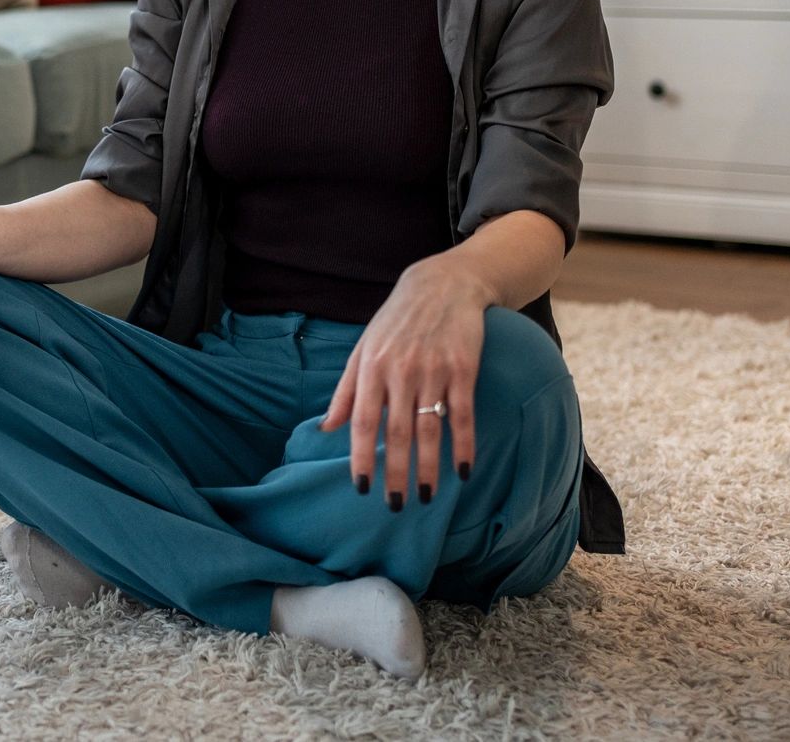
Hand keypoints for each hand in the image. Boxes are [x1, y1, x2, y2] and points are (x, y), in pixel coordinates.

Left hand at [318, 261, 492, 509]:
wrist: (443, 284)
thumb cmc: (397, 320)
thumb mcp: (364, 347)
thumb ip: (346, 389)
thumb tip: (326, 428)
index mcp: (372, 367)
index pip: (363, 421)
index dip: (362, 457)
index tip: (361, 487)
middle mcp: (401, 371)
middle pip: (397, 432)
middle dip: (396, 472)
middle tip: (396, 504)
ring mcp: (434, 370)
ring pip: (430, 428)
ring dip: (429, 467)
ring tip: (427, 496)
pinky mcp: (464, 368)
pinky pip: (463, 414)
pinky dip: (464, 444)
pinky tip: (463, 470)